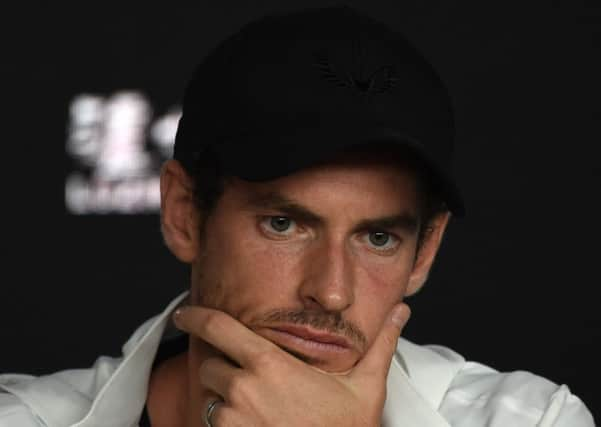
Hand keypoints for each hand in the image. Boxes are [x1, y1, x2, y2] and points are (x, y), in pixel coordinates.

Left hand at [173, 303, 410, 426]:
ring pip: (211, 398)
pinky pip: (214, 425)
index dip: (196, 316)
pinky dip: (226, 423)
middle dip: (226, 368)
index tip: (185, 313)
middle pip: (212, 364)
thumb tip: (400, 312)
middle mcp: (243, 389)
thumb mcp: (366, 387)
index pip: (218, 328)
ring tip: (259, 410)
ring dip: (226, 399)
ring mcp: (231, 421)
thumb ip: (379, 345)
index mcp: (269, 365)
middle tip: (253, 381)